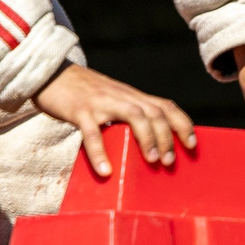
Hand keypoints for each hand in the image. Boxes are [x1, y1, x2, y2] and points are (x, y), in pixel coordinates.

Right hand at [35, 64, 194, 177]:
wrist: (51, 73)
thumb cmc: (84, 93)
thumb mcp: (112, 99)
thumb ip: (128, 115)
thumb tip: (145, 144)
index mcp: (132, 96)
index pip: (165, 106)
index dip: (183, 124)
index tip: (192, 145)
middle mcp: (122, 96)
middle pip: (155, 113)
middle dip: (167, 137)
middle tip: (169, 162)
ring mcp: (102, 102)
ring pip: (134, 116)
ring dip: (147, 139)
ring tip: (152, 161)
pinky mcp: (80, 110)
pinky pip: (92, 133)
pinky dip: (100, 152)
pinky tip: (106, 171)